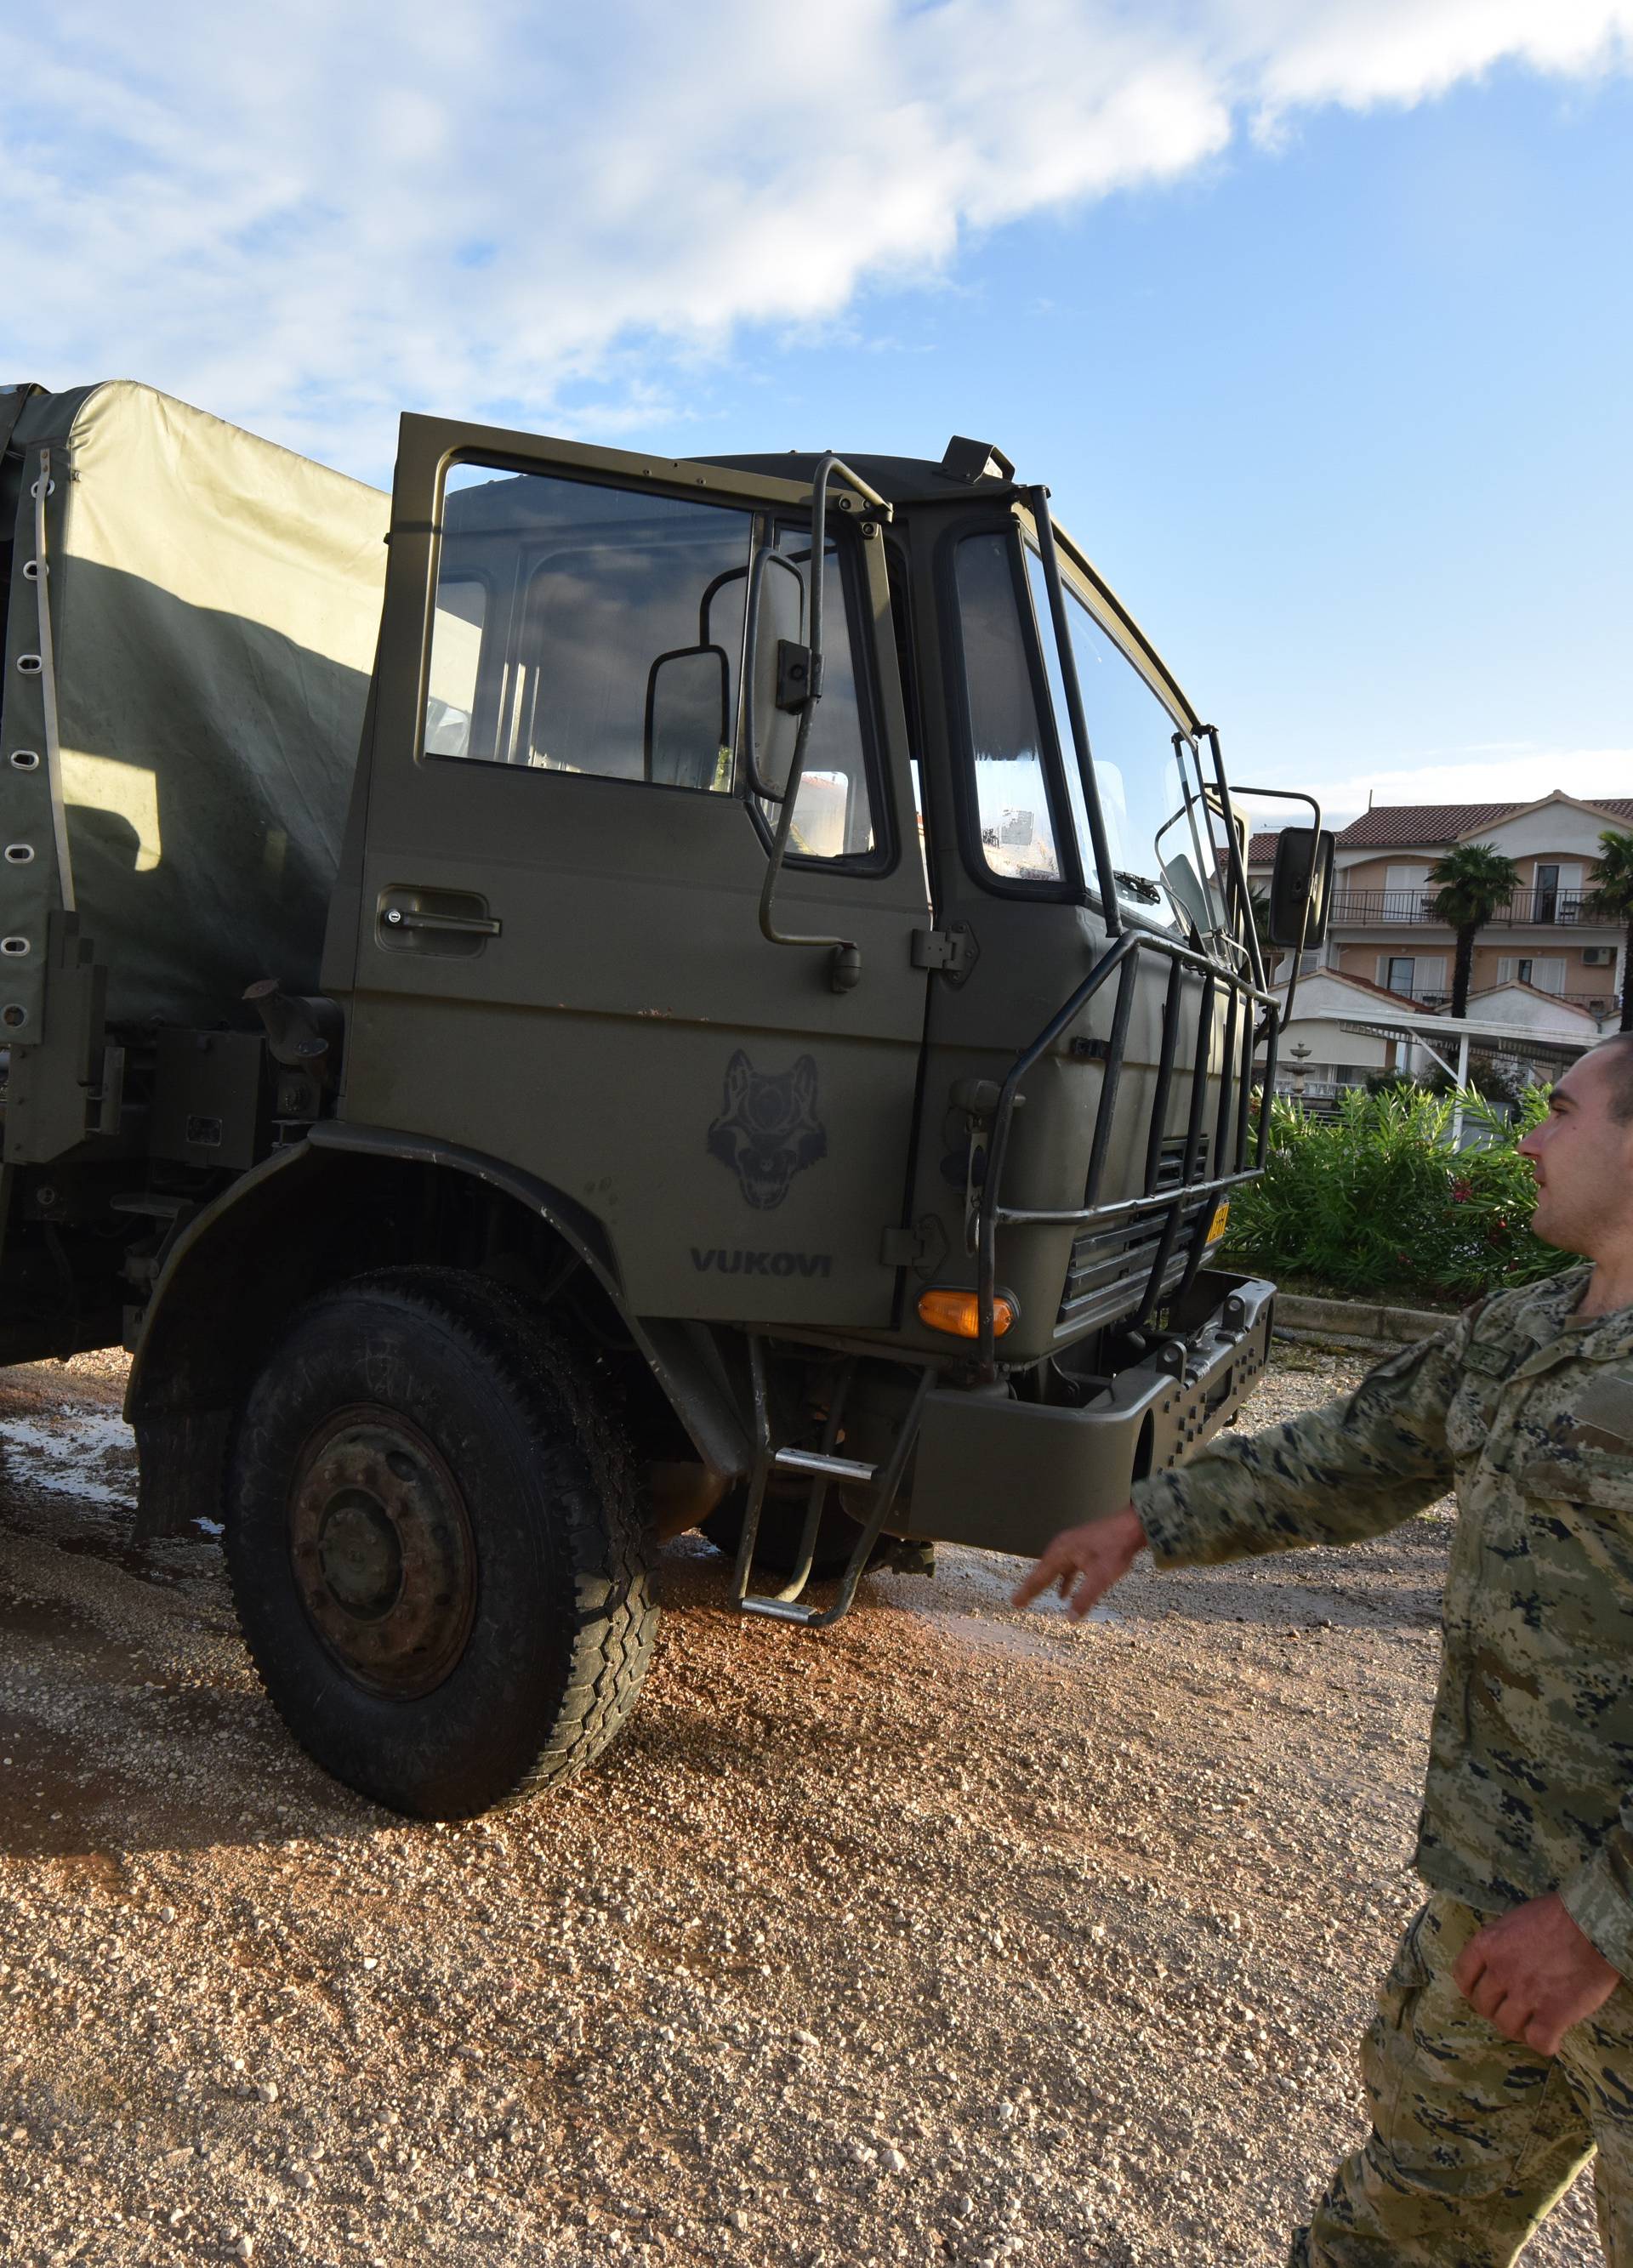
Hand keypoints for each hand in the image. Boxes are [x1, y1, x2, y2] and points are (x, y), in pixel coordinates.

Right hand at [1011, 1505, 1145, 1618]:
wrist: (1131, 1526)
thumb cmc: (1116, 1548)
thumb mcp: (1100, 1577)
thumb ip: (1084, 1598)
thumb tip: (1070, 1618)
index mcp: (1060, 1552)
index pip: (1039, 1577)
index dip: (1026, 1592)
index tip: (1014, 1603)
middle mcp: (1062, 1548)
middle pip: (1042, 1572)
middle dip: (1031, 1588)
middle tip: (1018, 1602)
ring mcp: (1071, 1546)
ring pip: (1053, 1570)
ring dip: (1045, 1584)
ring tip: (1034, 1596)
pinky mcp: (1082, 1548)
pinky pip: (1066, 1568)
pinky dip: (1062, 1581)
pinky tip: (1063, 1593)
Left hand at [1453, 1893, 1621, 2055]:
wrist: (1593, 1925)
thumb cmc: (1558, 1916)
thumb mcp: (1515, 1921)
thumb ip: (1501, 1944)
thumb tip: (1498, 1964)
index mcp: (1488, 1944)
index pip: (1463, 1976)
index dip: (1473, 1989)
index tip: (1487, 1994)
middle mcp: (1500, 1971)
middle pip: (1484, 2006)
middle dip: (1497, 2010)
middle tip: (1516, 2010)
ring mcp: (1525, 1995)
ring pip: (1507, 2027)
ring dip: (1519, 2029)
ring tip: (1534, 2025)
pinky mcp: (1552, 2015)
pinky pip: (1538, 2042)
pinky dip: (1545, 2045)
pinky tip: (1553, 2039)